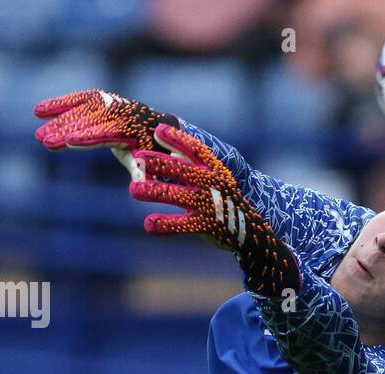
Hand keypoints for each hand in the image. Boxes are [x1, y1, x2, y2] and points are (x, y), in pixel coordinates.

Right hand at [34, 89, 179, 176]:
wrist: (153, 123)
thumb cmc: (146, 147)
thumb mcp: (145, 160)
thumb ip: (140, 172)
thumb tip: (139, 188)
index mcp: (130, 129)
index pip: (105, 134)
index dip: (87, 138)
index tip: (69, 142)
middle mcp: (117, 112)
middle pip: (87, 122)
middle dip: (65, 131)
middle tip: (44, 141)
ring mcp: (107, 103)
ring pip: (79, 112)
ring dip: (57, 122)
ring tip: (39, 136)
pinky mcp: (97, 97)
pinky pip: (76, 99)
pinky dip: (58, 104)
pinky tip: (39, 111)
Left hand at [129, 124, 301, 298]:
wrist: (250, 231)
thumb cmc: (224, 200)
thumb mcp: (215, 179)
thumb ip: (194, 165)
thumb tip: (168, 149)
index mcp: (215, 170)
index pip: (196, 150)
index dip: (177, 139)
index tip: (158, 131)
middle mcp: (213, 184)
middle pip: (183, 169)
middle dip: (160, 162)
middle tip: (138, 159)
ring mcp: (211, 205)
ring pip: (178, 195)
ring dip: (155, 191)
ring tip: (134, 189)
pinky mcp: (208, 226)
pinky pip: (182, 225)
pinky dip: (165, 224)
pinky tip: (148, 224)